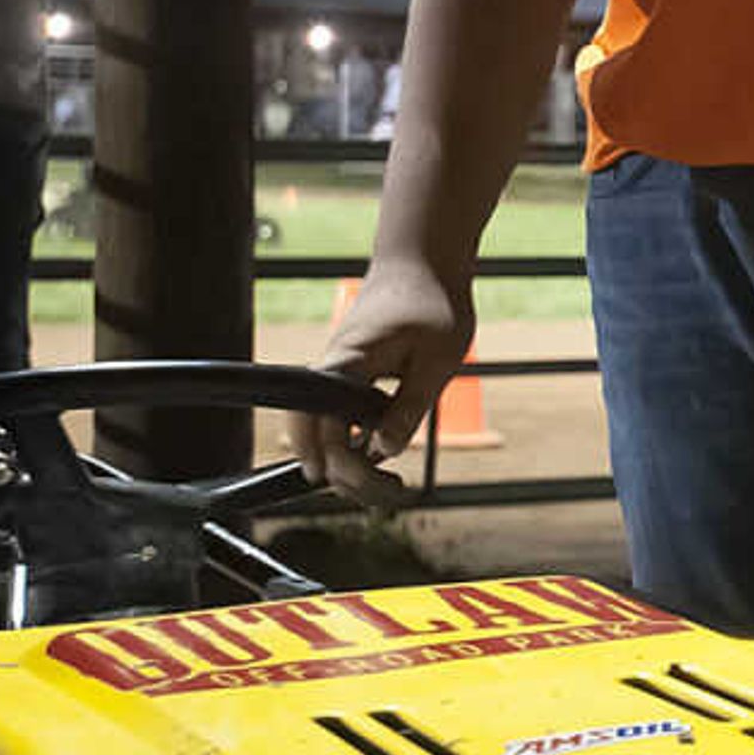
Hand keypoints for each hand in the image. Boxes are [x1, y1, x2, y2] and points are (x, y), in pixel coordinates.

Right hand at [291, 256, 469, 505]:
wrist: (425, 260)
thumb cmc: (433, 302)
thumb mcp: (437, 361)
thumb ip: (409, 407)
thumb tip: (384, 453)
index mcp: (344, 365)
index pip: (319, 427)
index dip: (334, 464)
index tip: (370, 486)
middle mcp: (331, 371)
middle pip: (316, 437)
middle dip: (344, 474)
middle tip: (389, 494)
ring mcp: (338, 374)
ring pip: (327, 430)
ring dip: (350, 461)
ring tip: (389, 486)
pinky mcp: (350, 375)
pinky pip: (341, 416)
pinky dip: (356, 441)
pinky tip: (381, 455)